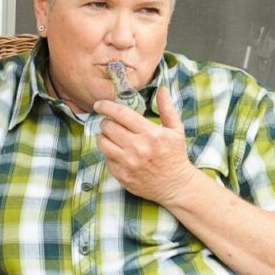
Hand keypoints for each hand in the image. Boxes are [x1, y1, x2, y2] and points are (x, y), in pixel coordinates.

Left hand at [94, 86, 197, 206]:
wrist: (175, 185)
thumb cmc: (175, 155)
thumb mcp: (176, 130)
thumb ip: (167, 108)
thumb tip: (161, 89)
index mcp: (150, 133)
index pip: (121, 114)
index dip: (106, 106)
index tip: (99, 104)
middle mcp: (137, 148)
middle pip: (108, 127)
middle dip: (106, 122)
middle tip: (110, 123)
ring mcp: (128, 163)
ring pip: (102, 143)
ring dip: (103, 137)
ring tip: (110, 137)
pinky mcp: (122, 176)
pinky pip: (106, 159)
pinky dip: (108, 154)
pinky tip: (117, 152)